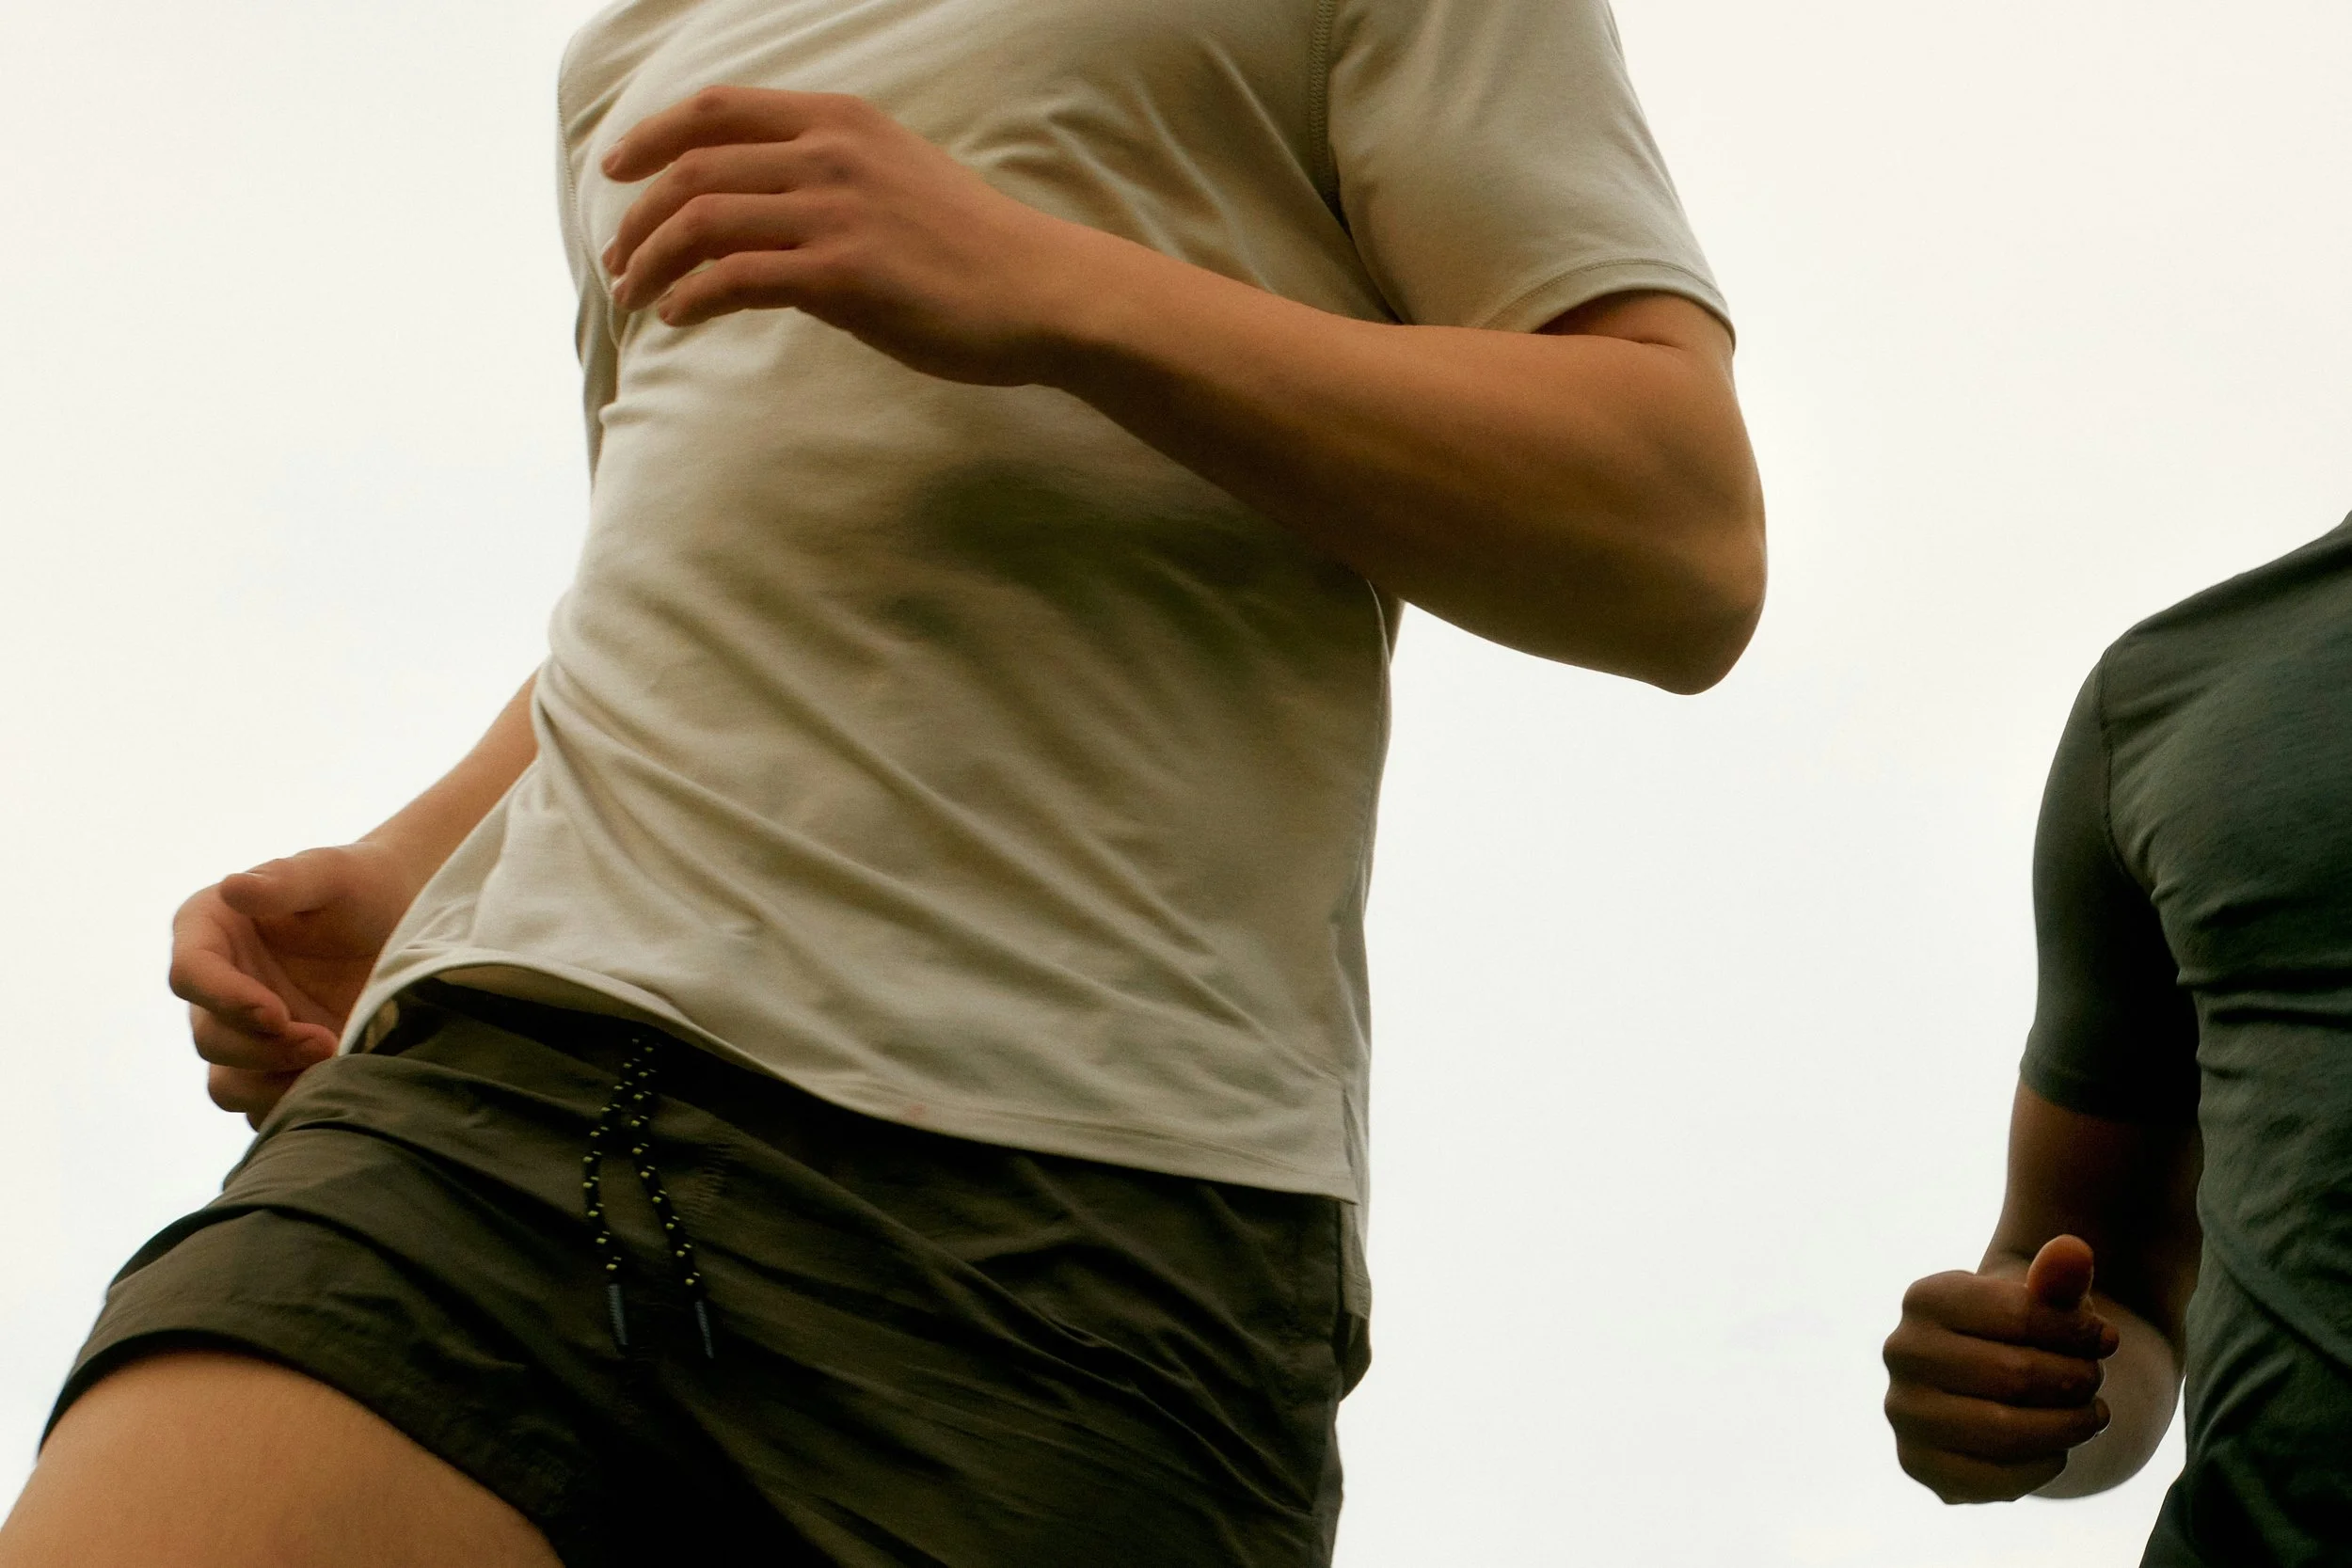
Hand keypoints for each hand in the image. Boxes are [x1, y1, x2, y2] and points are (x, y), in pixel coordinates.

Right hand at [167, 842, 420, 1125]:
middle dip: (262, 1049)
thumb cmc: (362, 887)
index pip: (190, 973)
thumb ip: (285, 881)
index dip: (225, 1000)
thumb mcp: (331, 873)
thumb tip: (232, 888)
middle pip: (209, 1039)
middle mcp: (217, 988)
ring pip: (228, 1085)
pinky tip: (340, 1089)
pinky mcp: (276, 1067)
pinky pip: (264, 1108)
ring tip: (335, 1065)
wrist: (406, 926)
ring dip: (273, 1087)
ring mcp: (244, 1033)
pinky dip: (295, 1107)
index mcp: (209, 932)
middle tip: (324, 1042)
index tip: (275, 1013)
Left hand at [599, 86, 1123, 384]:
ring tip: (634, 294)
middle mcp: (829, 153)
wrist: (1041, 289)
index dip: (651, 136)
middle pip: (692, 169)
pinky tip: (678, 316)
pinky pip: (734, 278)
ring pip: (701, 221)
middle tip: (617, 260)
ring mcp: (834, 211)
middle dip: (637, 217)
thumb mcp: (895, 178)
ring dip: (651, 261)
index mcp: (839, 120)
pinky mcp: (842, 275)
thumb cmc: (972, 247)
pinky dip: (690, 297)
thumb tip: (759, 211)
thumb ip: (827, 177)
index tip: (616, 169)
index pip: (715, 109)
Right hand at [1883, 1235, 2120, 1501]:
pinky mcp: (1917, 1464)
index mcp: (1925, 1298)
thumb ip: (2058, 1276)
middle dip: (2075, 1380)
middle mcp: (1901, 1351)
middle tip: (2097, 1379)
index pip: (2019, 1314)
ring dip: (2068, 1427)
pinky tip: (2057, 1448)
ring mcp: (1903, 1411)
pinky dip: (2041, 1467)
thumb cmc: (2021, 1333)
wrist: (1986, 1384)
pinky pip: (1994, 1479)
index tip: (2107, 1338)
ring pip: (2005, 1431)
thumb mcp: (2043, 1300)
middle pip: (2015, 1375)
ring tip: (2092, 1415)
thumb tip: (2073, 1250)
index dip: (2078, 1330)